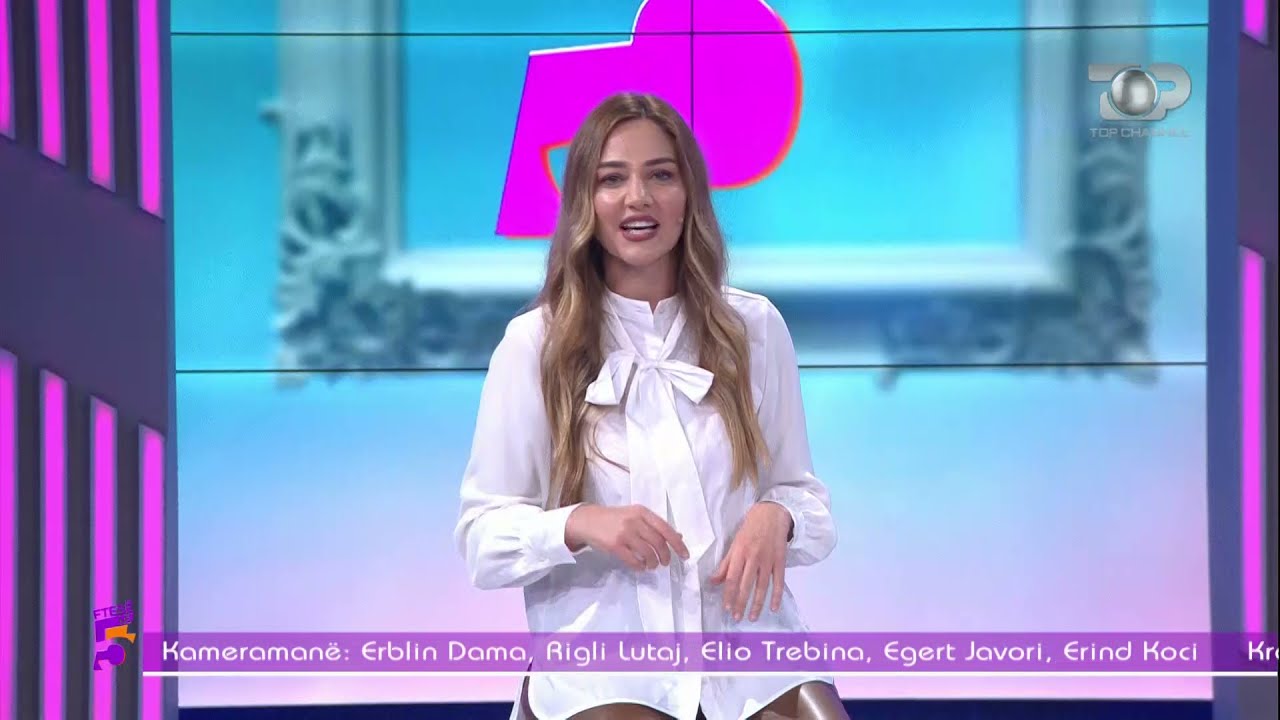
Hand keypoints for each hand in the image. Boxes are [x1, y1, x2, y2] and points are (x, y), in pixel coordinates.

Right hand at [565, 504, 689, 570]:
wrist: (588, 520)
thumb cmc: (615, 518)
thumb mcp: (636, 516)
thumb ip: (655, 525)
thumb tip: (678, 536)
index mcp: (642, 512)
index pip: (666, 529)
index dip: (677, 544)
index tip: (685, 555)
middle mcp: (635, 521)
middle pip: (658, 543)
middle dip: (665, 556)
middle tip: (665, 563)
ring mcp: (624, 533)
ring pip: (648, 553)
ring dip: (653, 563)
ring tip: (652, 565)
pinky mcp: (615, 545)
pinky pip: (633, 560)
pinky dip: (640, 566)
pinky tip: (640, 566)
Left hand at [710, 502, 792, 621]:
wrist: (771, 515)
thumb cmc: (750, 529)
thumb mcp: (734, 544)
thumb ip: (725, 564)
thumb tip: (713, 581)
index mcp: (739, 552)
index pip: (732, 578)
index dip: (729, 594)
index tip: (727, 608)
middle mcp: (753, 557)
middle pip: (746, 584)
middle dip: (741, 603)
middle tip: (737, 617)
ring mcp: (768, 560)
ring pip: (762, 586)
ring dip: (757, 603)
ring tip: (752, 617)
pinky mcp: (780, 561)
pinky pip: (778, 581)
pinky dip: (776, 595)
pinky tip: (773, 607)